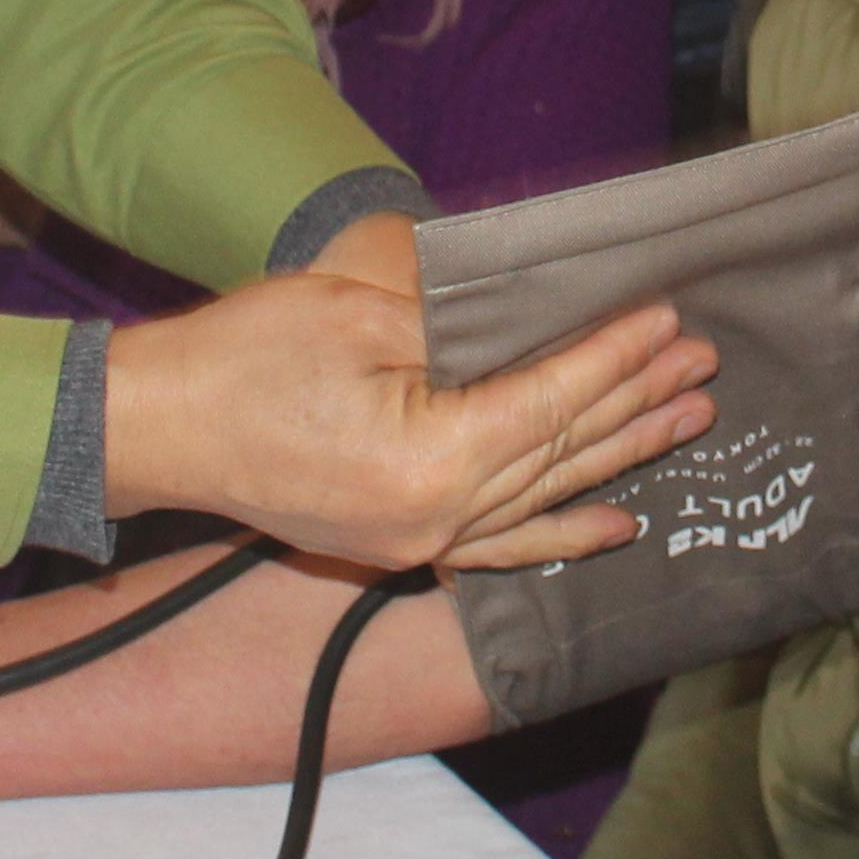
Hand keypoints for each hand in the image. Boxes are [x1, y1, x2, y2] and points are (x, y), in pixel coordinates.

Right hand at [104, 266, 717, 573]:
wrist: (155, 426)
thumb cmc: (244, 356)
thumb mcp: (360, 313)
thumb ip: (459, 324)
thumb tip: (543, 315)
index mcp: (429, 461)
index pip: (551, 401)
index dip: (613, 357)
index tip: (666, 319)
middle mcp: (434, 518)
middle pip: (560, 452)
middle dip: (636, 402)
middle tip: (703, 365)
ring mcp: (416, 541)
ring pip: (543, 496)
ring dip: (619, 457)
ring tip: (689, 422)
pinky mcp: (397, 543)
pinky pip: (499, 544)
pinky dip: (560, 532)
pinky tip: (615, 525)